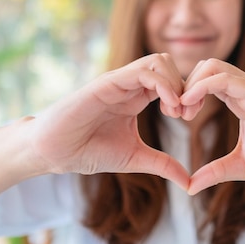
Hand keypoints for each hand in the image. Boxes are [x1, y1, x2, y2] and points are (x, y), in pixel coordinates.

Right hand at [27, 53, 191, 189]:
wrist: (55, 152)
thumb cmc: (89, 151)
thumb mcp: (135, 157)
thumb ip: (162, 164)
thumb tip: (188, 182)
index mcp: (137, 96)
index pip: (171, 79)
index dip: (186, 94)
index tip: (189, 116)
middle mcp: (130, 84)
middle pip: (168, 63)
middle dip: (185, 85)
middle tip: (186, 113)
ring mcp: (119, 81)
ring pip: (159, 60)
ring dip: (175, 83)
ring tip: (175, 111)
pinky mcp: (108, 83)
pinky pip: (143, 71)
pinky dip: (163, 84)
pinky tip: (167, 107)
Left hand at [180, 59, 244, 194]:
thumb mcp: (241, 166)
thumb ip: (215, 172)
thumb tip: (189, 186)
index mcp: (238, 99)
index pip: (204, 82)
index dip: (185, 94)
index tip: (175, 115)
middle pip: (204, 67)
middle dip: (184, 86)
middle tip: (176, 113)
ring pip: (212, 67)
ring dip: (190, 84)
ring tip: (182, 110)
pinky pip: (225, 79)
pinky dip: (202, 86)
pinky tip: (191, 104)